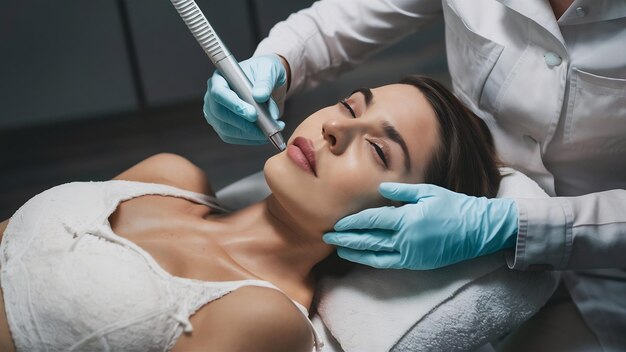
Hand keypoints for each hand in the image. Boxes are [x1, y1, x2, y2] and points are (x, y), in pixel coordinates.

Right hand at [203, 54, 286, 144]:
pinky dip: (250, 139)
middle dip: (244, 124)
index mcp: (220, 78)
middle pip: (221, 114)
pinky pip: (233, 137)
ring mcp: (216, 114)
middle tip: (266, 126)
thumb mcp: (269, 69)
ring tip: (272, 129)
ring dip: (250, 134)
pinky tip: (264, 135)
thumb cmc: (263, 72)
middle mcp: (213, 97)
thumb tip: (260, 96)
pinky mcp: (223, 126)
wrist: (265, 83)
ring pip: (227, 130)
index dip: (234, 105)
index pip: (219, 93)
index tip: (253, 114)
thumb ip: (265, 81)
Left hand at [323, 183, 518, 269]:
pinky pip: (388, 264)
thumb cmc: (453, 206)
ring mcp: (410, 254)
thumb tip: (379, 190)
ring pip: (375, 255)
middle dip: (346, 239)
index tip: (337, 223)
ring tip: (339, 249)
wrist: (477, 230)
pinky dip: (372, 261)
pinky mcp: (416, 263)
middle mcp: (405, 239)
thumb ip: (401, 192)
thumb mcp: (427, 192)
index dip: (352, 223)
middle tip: (328, 237)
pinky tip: (361, 257)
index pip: (371, 221)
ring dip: (355, 252)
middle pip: (368, 240)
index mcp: (406, 219)